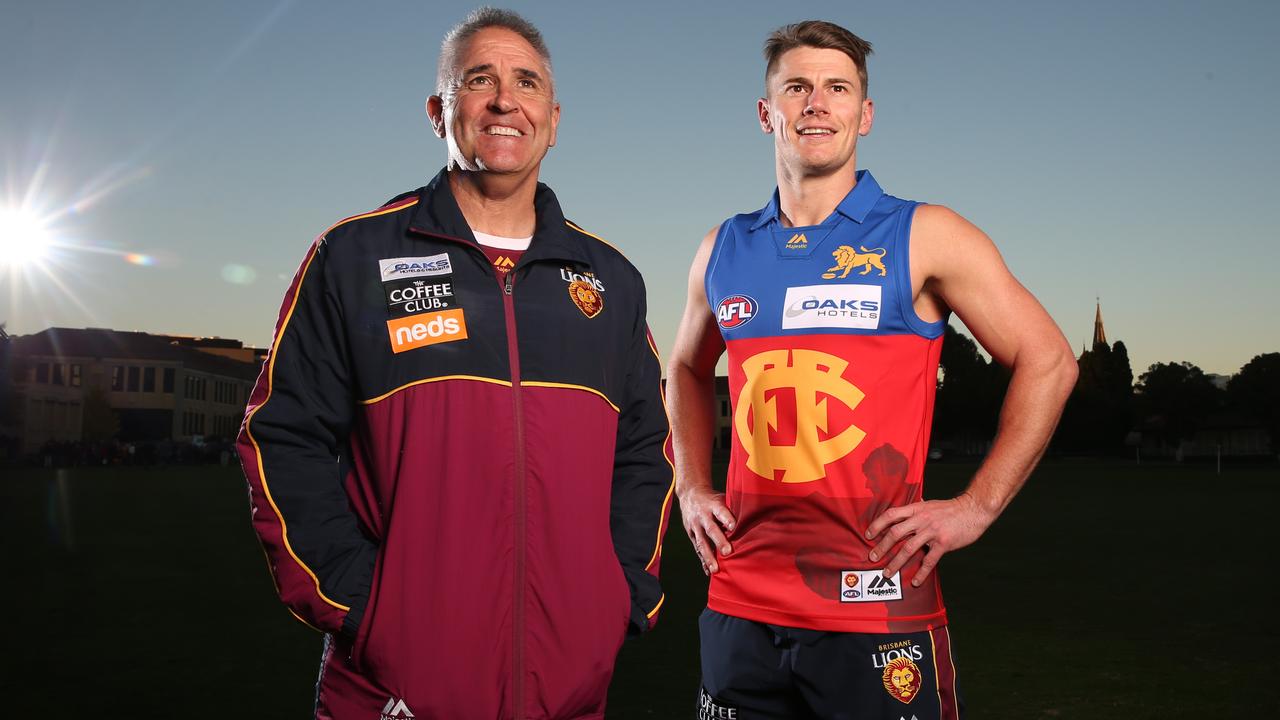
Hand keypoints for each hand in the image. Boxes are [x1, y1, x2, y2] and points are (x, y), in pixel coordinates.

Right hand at [678, 486, 736, 574]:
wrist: (690, 494)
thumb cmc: (713, 499)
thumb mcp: (722, 498)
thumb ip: (733, 509)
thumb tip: (753, 520)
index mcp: (713, 505)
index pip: (721, 511)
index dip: (727, 519)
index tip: (733, 527)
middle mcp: (703, 516)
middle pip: (711, 529)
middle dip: (719, 541)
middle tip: (727, 552)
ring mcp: (695, 526)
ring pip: (702, 543)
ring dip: (708, 557)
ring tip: (715, 569)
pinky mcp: (691, 534)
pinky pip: (697, 549)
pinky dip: (703, 561)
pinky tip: (709, 571)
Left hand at [864, 492, 994, 586]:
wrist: (974, 509)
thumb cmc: (952, 508)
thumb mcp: (931, 504)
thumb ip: (918, 509)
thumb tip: (909, 507)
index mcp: (916, 509)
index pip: (891, 515)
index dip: (877, 525)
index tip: (868, 535)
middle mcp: (922, 519)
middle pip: (895, 533)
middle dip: (882, 547)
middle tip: (873, 557)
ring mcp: (932, 531)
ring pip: (909, 548)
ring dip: (896, 562)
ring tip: (887, 573)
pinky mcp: (944, 543)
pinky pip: (930, 560)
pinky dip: (921, 572)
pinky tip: (915, 581)